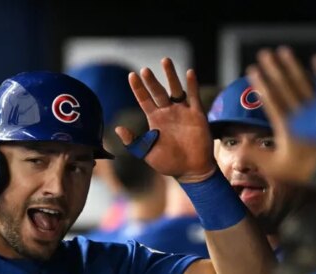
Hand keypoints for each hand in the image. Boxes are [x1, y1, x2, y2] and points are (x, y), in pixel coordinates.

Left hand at [116, 58, 215, 182]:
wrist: (191, 171)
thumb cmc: (168, 163)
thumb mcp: (146, 153)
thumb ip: (133, 141)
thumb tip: (117, 128)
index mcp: (155, 120)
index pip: (145, 100)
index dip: (138, 88)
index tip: (132, 75)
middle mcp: (168, 113)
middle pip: (158, 92)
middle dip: (152, 80)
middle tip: (145, 69)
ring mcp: (183, 112)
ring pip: (175, 89)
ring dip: (171, 76)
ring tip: (165, 61)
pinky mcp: (197, 115)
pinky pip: (194, 97)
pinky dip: (192, 85)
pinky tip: (189, 73)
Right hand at [246, 46, 315, 183]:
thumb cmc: (304, 171)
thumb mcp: (275, 167)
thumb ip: (255, 155)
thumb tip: (237, 148)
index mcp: (287, 126)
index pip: (271, 99)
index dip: (261, 84)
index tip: (252, 70)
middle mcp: (303, 114)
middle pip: (286, 86)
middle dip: (274, 69)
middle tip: (264, 54)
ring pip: (304, 83)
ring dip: (293, 66)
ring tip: (283, 51)